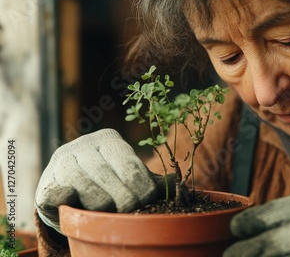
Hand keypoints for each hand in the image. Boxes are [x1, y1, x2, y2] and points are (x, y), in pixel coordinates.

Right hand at [35, 128, 165, 232]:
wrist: (65, 193)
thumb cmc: (107, 184)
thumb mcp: (129, 177)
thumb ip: (152, 181)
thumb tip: (182, 186)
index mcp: (108, 139)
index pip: (130, 165)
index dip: (142, 188)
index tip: (148, 202)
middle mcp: (83, 145)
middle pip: (110, 177)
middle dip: (125, 200)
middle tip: (130, 212)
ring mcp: (61, 163)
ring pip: (86, 188)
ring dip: (101, 206)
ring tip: (107, 212)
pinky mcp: (45, 184)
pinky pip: (59, 196)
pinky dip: (70, 204)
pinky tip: (77, 206)